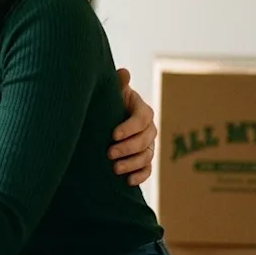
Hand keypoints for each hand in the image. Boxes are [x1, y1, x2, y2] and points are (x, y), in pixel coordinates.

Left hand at [110, 68, 156, 185]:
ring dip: (132, 164)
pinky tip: (128, 181)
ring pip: (146, 156)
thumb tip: (123, 72)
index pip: (142, 119)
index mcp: (142, 110)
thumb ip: (119, 84)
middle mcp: (149, 128)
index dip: (129, 127)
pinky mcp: (144, 159)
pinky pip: (148, 169)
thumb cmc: (109, 102)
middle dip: (128, 148)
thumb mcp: (113, 92)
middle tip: (109, 154)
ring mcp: (148, 145)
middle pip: (145, 140)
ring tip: (115, 169)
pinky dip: (140, 176)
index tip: (113, 134)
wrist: (107, 118)